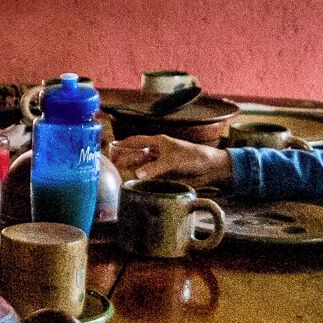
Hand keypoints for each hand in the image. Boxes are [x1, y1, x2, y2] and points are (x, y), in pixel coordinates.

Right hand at [107, 134, 232, 185]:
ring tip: (119, 171)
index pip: (137, 141)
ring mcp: (161, 163)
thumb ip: (154, 168)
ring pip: (141, 164)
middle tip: (112, 163)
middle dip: (125, 157)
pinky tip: (134, 180)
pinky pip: (149, 175)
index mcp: (158, 142)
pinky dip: (141, 178)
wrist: (209, 168)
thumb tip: (137, 174)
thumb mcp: (173, 161)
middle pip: (137, 153)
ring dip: (132, 167)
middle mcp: (157, 152)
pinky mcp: (165, 174)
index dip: (124, 144)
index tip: (112, 147)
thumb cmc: (193, 157)